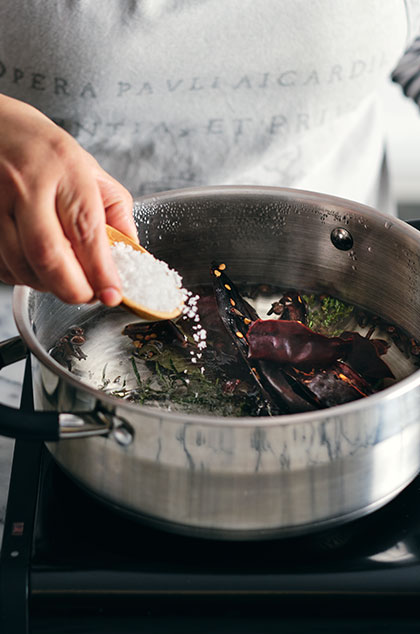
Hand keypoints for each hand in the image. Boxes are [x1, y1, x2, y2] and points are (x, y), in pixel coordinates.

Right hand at [0, 94, 137, 304]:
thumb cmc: (44, 150)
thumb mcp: (90, 169)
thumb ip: (115, 213)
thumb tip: (130, 254)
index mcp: (64, 168)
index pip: (86, 231)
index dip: (101, 271)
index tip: (113, 293)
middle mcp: (26, 184)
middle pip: (48, 255)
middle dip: (73, 288)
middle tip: (89, 295)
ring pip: (21, 266)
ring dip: (47, 286)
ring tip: (64, 279)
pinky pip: (1, 265)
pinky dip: (22, 277)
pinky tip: (36, 268)